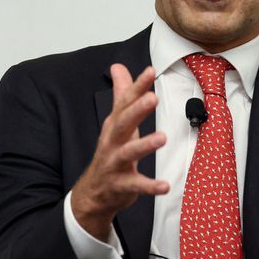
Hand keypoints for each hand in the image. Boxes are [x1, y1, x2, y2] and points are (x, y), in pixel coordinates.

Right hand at [71, 64, 168, 241]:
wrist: (93, 192)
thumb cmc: (111, 152)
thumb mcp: (115, 121)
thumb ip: (121, 94)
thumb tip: (118, 66)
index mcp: (115, 125)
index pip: (125, 102)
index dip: (137, 86)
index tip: (150, 71)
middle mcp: (112, 142)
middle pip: (123, 123)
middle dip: (137, 110)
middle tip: (153, 98)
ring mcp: (115, 164)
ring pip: (128, 153)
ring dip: (144, 145)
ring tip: (162, 138)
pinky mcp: (121, 185)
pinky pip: (136, 185)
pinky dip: (150, 186)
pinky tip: (165, 185)